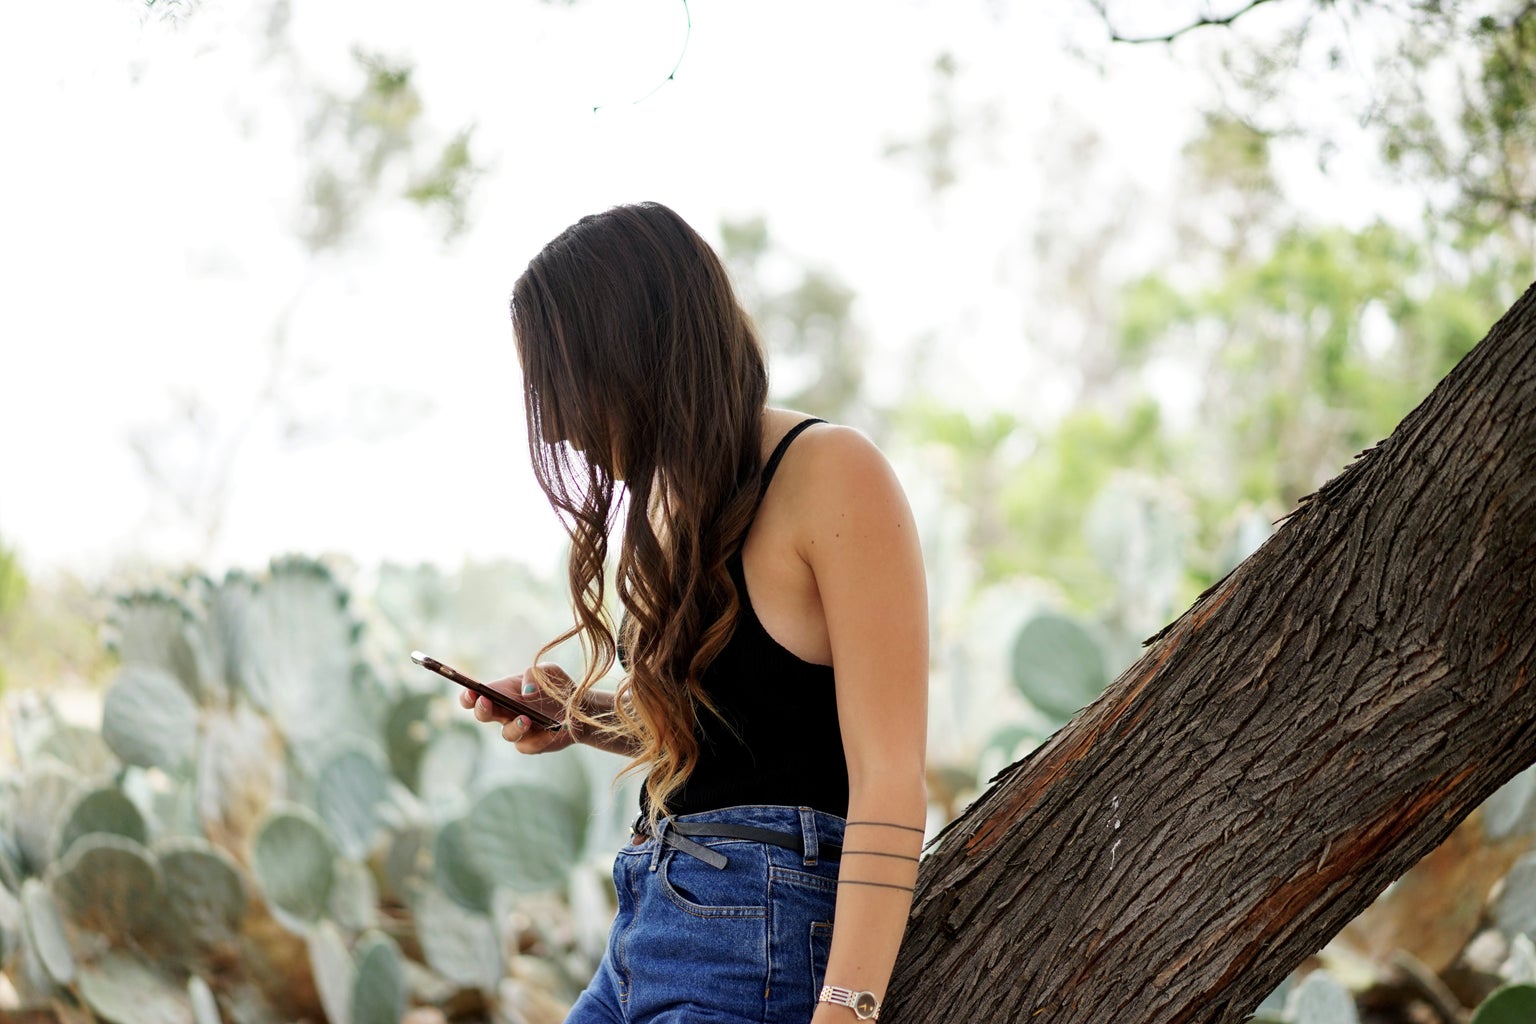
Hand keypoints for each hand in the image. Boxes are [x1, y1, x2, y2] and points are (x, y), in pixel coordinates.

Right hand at [459, 663, 576, 754]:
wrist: (581, 707)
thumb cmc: (558, 686)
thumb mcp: (549, 671)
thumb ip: (535, 674)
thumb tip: (526, 692)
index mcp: (503, 692)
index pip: (476, 694)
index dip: (468, 695)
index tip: (470, 692)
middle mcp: (505, 712)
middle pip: (483, 714)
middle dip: (481, 709)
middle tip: (485, 702)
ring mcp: (517, 730)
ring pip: (506, 733)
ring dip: (514, 726)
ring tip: (526, 719)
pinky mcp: (530, 744)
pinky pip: (527, 745)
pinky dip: (537, 739)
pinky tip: (549, 732)